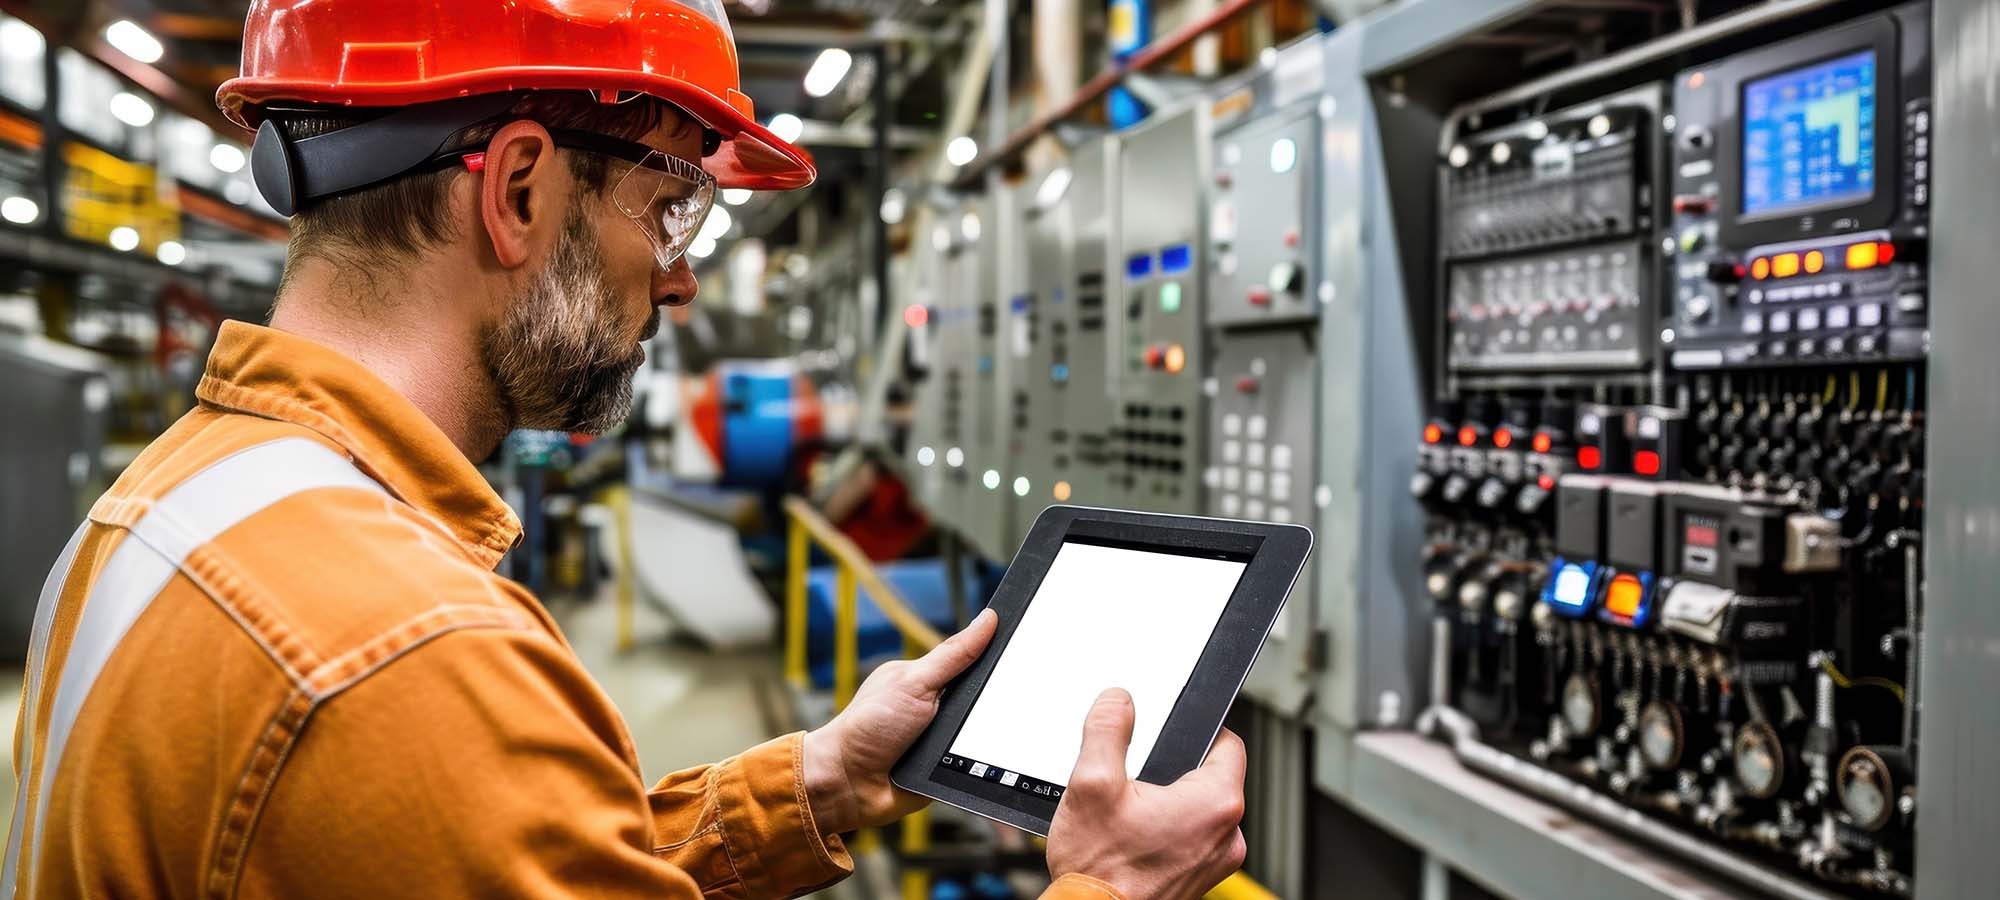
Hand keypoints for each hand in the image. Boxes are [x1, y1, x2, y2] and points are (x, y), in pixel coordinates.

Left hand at [802, 609, 997, 833]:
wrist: (848, 784)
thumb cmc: (868, 728)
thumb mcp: (915, 682)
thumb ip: (954, 654)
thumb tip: (988, 619)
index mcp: (928, 679)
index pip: (975, 661)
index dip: (1000, 654)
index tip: (1031, 644)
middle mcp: (939, 707)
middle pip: (986, 699)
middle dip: (998, 701)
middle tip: (1018, 696)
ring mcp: (945, 739)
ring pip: (987, 733)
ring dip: (990, 737)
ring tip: (989, 737)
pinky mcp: (950, 769)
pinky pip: (980, 765)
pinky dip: (983, 764)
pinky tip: (986, 763)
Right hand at [1045, 689, 1246, 899]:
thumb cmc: (1100, 873)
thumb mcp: (1091, 784)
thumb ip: (1107, 731)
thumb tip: (1119, 701)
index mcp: (1215, 803)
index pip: (1228, 743)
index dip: (1199, 731)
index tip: (1173, 733)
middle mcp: (1226, 835)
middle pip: (1212, 777)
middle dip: (1175, 770)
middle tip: (1136, 779)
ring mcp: (1214, 861)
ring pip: (1200, 809)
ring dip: (1170, 803)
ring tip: (1131, 813)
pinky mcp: (1199, 879)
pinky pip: (1192, 839)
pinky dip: (1169, 832)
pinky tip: (1135, 838)